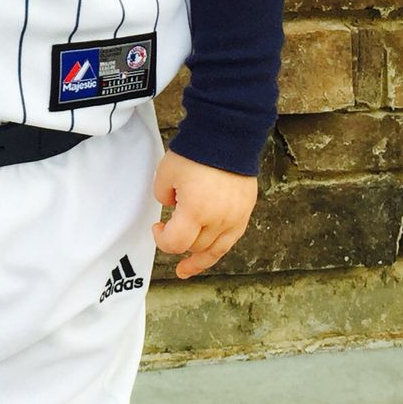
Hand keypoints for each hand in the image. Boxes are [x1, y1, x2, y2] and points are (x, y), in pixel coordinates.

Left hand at [151, 149, 256, 279]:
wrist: (227, 135)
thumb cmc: (196, 152)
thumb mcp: (165, 173)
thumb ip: (163, 195)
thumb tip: (173, 205)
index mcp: (197, 211)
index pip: (176, 243)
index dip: (161, 240)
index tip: (157, 227)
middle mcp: (219, 219)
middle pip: (195, 246)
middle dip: (179, 241)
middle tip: (169, 229)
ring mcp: (235, 217)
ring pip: (215, 249)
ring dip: (199, 257)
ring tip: (186, 268)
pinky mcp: (245, 211)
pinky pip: (231, 239)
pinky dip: (218, 249)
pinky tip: (209, 254)